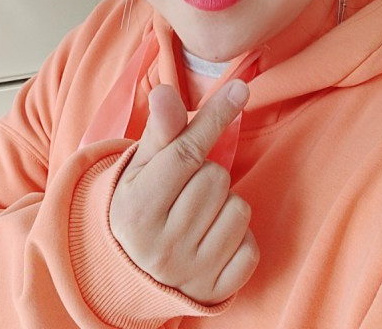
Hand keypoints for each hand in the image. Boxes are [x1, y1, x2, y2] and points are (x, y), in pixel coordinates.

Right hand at [109, 80, 259, 304]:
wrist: (130, 273)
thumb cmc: (139, 206)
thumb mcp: (139, 168)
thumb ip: (159, 131)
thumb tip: (165, 91)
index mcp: (137, 210)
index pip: (185, 153)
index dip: (214, 117)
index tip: (240, 89)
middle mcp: (162, 246)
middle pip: (216, 178)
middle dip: (207, 172)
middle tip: (186, 188)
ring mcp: (191, 272)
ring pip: (238, 209)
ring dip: (225, 203)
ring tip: (198, 213)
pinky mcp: (217, 291)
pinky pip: (251, 247)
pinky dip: (238, 237)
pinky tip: (213, 238)